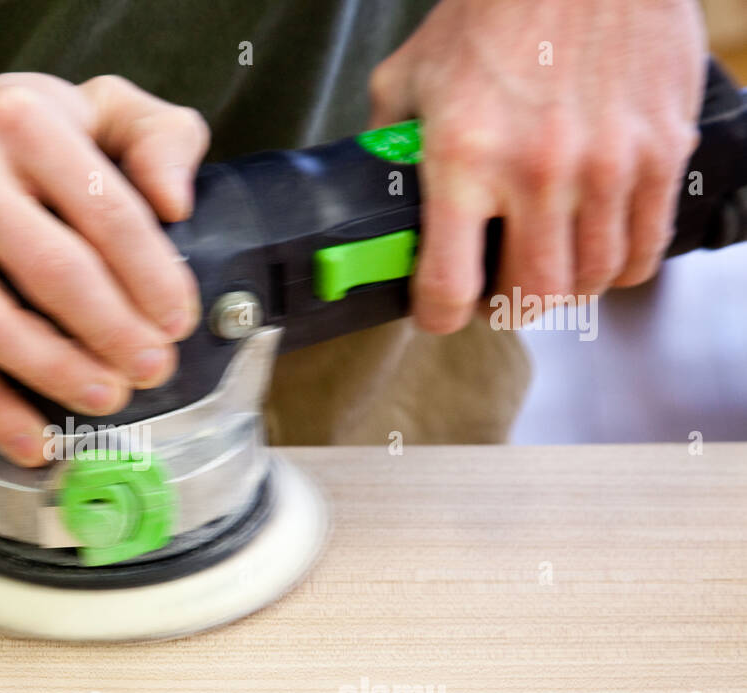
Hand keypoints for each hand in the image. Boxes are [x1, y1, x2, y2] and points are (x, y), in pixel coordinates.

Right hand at [0, 72, 208, 465]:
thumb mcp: (83, 107)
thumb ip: (155, 136)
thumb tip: (177, 203)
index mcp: (20, 117)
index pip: (105, 210)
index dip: (153, 277)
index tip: (177, 323)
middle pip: (53, 270)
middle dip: (115, 333)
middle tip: (152, 369)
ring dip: (59, 375)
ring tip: (106, 398)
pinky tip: (36, 442)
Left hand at [368, 0, 705, 333]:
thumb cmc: (499, 6)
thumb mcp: (411, 72)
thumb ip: (389, 139)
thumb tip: (376, 188)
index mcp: (464, 156)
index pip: (448, 287)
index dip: (437, 316)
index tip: (438, 311)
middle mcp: (538, 170)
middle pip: (530, 297)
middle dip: (504, 306)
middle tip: (495, 289)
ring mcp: (607, 165)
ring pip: (590, 282)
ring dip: (561, 286)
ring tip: (543, 263)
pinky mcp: (663, 152)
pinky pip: (643, 250)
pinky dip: (616, 264)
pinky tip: (593, 245)